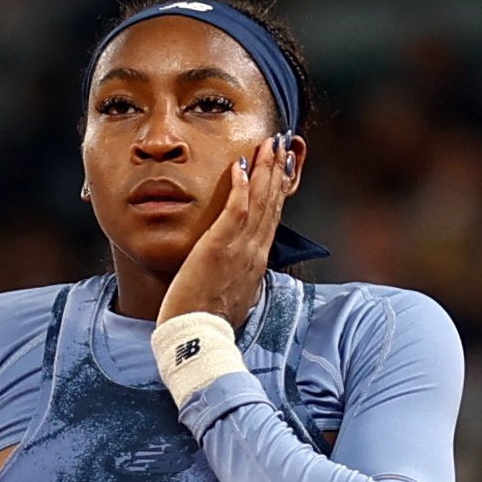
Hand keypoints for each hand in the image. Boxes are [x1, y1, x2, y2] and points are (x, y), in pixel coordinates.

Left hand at [159, 133, 294, 328]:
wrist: (199, 339)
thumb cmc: (208, 321)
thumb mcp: (232, 295)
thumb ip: (237, 276)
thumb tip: (239, 271)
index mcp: (256, 262)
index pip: (272, 218)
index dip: (278, 190)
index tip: (282, 167)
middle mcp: (254, 252)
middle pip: (271, 204)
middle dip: (277, 170)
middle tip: (282, 142)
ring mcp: (239, 249)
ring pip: (259, 202)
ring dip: (264, 169)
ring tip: (268, 143)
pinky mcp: (218, 248)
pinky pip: (235, 210)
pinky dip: (240, 187)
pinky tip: (240, 165)